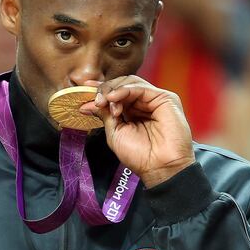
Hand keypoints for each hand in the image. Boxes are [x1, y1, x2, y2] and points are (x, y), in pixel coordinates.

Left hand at [80, 76, 194, 187]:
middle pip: (121, 85)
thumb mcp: (115, 133)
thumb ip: (105, 115)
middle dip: (104, 90)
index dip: (100, 89)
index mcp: (132, 112)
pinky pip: (140, 87)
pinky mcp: (165, 98)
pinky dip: (124, 90)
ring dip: (112, 90)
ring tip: (104, 102)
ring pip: (130, 82)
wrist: (159, 167)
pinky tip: (113, 98)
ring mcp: (154, 100)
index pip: (115, 94)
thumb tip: (90, 103)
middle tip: (95, 101)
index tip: (84, 87)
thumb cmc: (140, 156)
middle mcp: (143, 104)